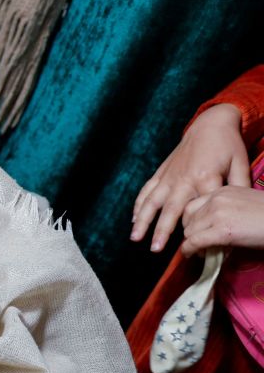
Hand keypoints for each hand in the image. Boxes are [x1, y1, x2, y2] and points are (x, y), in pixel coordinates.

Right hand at [132, 103, 249, 250]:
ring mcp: (169, 176)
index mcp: (205, 178)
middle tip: (155, 249)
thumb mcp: (240, 165)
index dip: (198, 229)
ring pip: (152, 201)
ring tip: (135, 237)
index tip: (196, 248)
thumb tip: (237, 212)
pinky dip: (138, 204)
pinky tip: (133, 218)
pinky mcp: (161, 172)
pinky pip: (147, 190)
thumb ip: (238, 188)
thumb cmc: (228, 146)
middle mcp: (183, 179)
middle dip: (161, 230)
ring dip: (142, 220)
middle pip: (170, 209)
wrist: (210, 123)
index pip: (200, 210)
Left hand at [179, 186, 263, 255]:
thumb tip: (209, 227)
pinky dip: (191, 250)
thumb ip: (225, 211)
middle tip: (198, 244)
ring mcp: (218, 213)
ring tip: (203, 251)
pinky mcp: (221, 230)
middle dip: (191, 233)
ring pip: (190, 231)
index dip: (192, 221)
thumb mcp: (245, 205)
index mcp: (224, 190)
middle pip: (188, 219)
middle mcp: (217, 199)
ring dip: (192, 243)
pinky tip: (195, 255)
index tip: (196, 231)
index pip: (193, 205)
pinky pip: (195, 242)